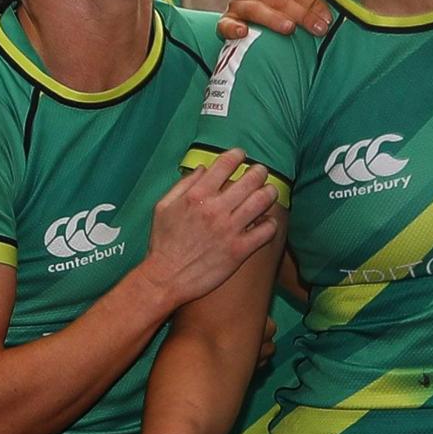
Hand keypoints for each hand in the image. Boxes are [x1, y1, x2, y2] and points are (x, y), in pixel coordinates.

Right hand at [134, 149, 280, 306]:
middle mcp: (215, 209)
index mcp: (196, 195)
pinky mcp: (239, 250)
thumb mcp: (163, 207)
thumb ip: (183, 185)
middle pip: (251, 179)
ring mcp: (229, 229)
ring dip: (269, 193)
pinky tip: (265, 222)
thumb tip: (203, 169)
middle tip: (260, 173)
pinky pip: (266, 230)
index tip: (241, 156)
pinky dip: (270, 223)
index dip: (237, 155)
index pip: (225, 164)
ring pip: (262, 200)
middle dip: (259, 172)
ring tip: (268, 192)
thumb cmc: (163, 242)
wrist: (166, 278)